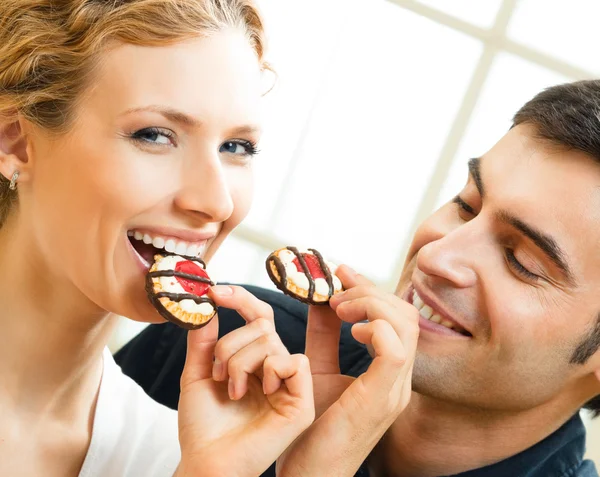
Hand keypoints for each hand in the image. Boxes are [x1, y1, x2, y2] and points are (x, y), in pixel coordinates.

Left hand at [176, 286, 314, 476]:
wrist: (207, 462)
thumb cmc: (202, 426)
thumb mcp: (197, 375)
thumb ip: (204, 341)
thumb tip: (208, 306)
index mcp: (254, 361)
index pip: (258, 318)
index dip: (241, 299)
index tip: (216, 292)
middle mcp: (274, 369)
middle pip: (262, 327)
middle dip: (230, 345)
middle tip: (217, 374)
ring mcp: (290, 385)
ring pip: (272, 343)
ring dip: (240, 363)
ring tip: (232, 391)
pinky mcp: (302, 402)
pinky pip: (296, 362)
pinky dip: (271, 370)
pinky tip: (262, 392)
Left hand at [277, 266, 419, 476]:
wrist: (309, 476)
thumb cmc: (312, 428)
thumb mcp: (317, 368)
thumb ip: (323, 334)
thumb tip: (320, 297)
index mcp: (389, 372)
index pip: (397, 317)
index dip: (371, 287)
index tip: (340, 271)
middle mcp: (400, 379)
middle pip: (405, 314)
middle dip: (370, 291)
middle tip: (337, 290)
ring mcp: (395, 390)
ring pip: (404, 325)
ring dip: (371, 304)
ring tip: (339, 307)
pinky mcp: (381, 400)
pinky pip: (394, 351)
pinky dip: (376, 328)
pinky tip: (352, 328)